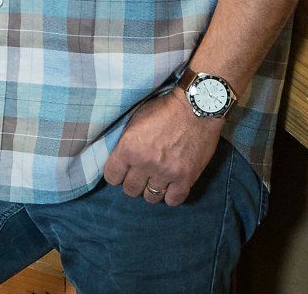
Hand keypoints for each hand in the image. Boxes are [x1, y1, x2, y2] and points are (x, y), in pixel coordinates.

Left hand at [102, 89, 223, 205]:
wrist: (196, 107)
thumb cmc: (164, 109)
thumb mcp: (135, 120)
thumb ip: (126, 142)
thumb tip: (118, 159)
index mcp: (128, 147)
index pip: (112, 176)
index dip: (115, 175)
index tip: (121, 172)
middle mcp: (145, 163)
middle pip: (130, 189)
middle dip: (132, 184)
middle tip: (138, 176)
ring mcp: (166, 172)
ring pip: (151, 197)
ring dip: (151, 191)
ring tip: (154, 181)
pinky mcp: (186, 177)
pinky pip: (174, 199)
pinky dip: (170, 196)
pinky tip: (170, 187)